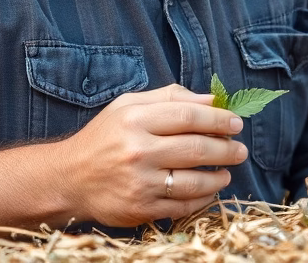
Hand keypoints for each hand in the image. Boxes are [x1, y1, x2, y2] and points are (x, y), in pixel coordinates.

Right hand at [54, 83, 246, 226]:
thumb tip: (213, 99)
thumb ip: (170, 97)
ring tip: (228, 170)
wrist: (68, 178)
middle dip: (226, 148)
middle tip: (239, 149)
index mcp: (135, 120)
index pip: (188, 116)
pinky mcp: (140, 209)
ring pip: (195, 181)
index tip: (236, 123)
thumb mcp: (128, 106)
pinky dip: (203, 199)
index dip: (218, 119)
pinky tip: (210, 190)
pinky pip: (183, 205)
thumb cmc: (103, 138)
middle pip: (197, 148)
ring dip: (220, 176)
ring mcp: (140, 183)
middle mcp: (137, 151)